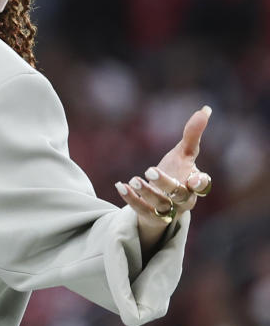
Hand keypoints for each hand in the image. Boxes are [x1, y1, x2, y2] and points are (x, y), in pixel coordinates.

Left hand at [114, 105, 212, 250]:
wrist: (163, 201)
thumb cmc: (178, 173)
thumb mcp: (184, 154)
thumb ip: (193, 134)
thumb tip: (206, 109)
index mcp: (194, 185)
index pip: (203, 186)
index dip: (200, 183)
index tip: (194, 178)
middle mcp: (184, 200)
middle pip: (179, 195)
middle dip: (166, 183)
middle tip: (150, 170)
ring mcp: (167, 209)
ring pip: (160, 204)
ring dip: (146, 192)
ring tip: (134, 179)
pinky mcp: (150, 216)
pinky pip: (140, 209)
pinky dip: (130, 198)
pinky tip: (120, 185)